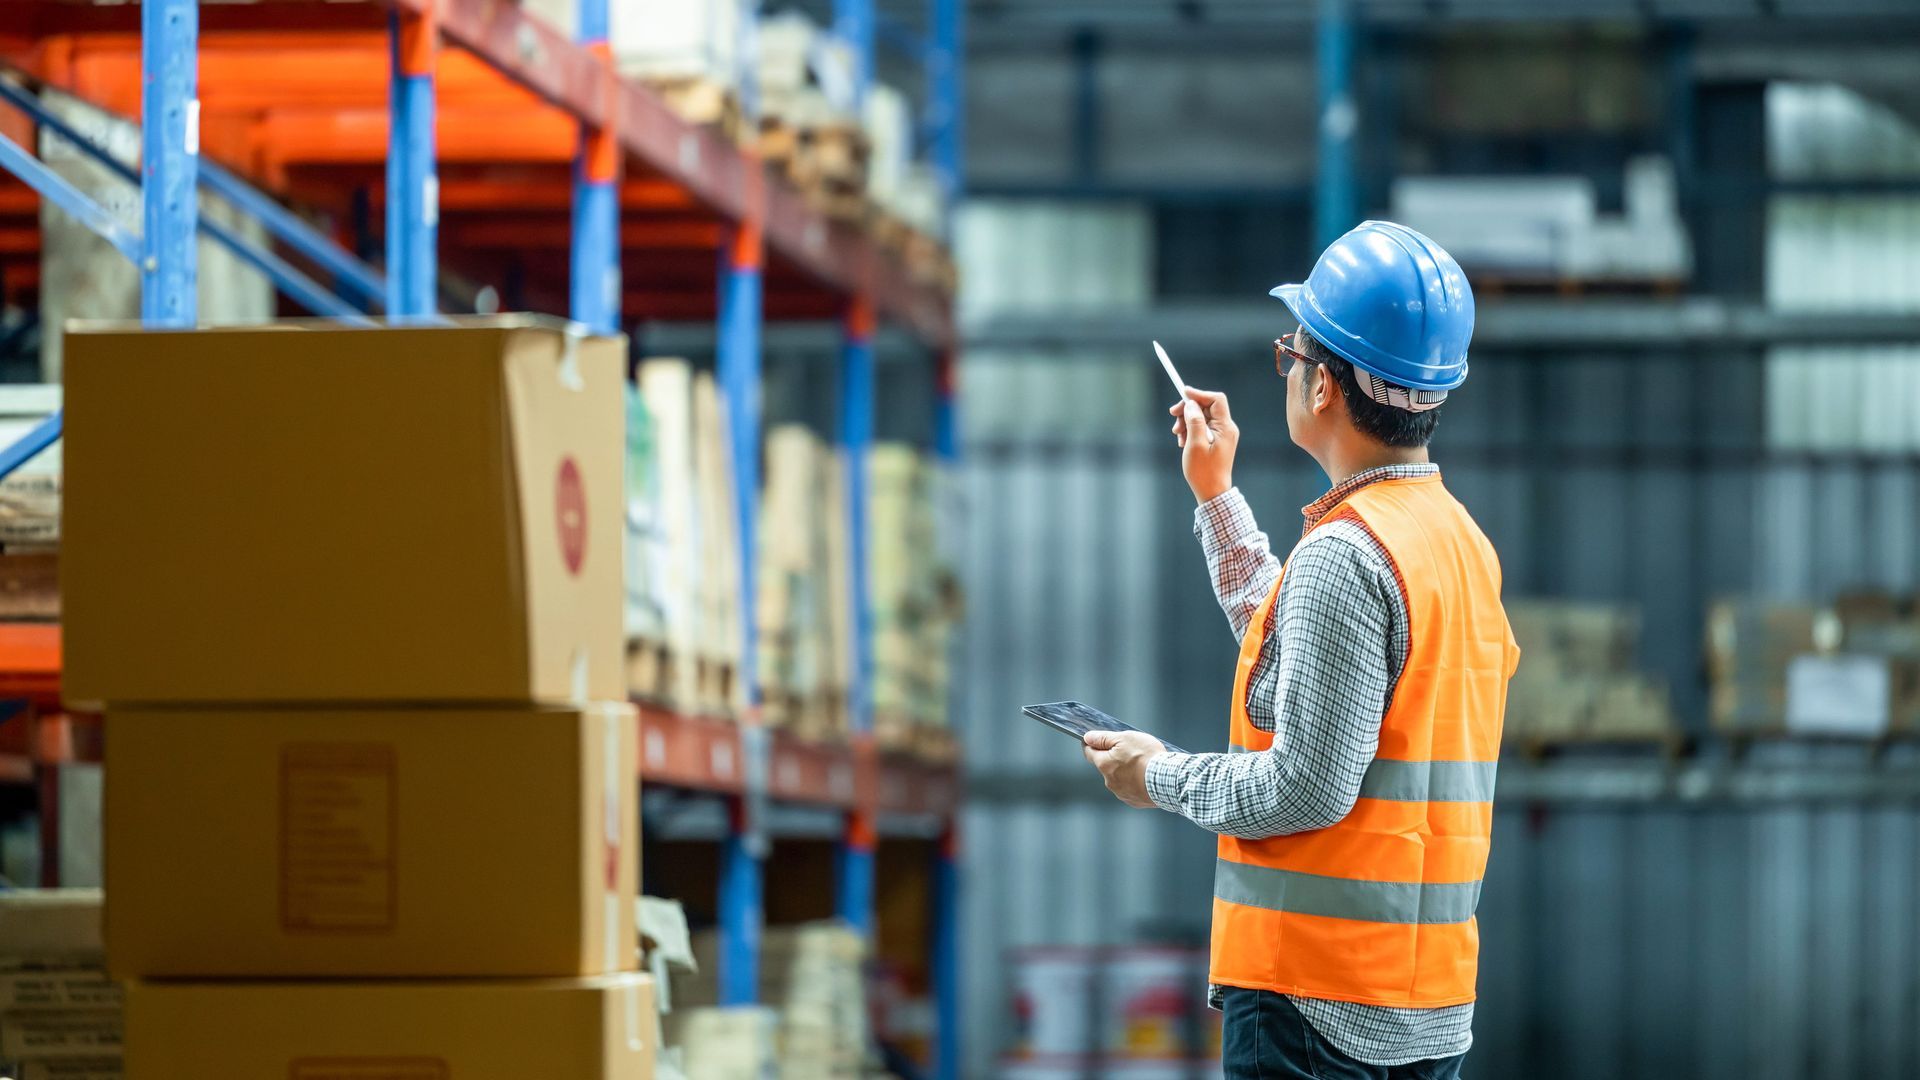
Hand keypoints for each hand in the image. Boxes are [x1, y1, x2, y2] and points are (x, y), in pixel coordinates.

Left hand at [1081, 729, 1166, 808]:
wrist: (1168, 780)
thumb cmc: (1147, 757)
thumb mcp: (1125, 738)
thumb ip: (1104, 738)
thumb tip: (1088, 738)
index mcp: (1104, 764)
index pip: (1089, 752)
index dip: (1091, 744)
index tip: (1094, 740)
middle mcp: (1109, 781)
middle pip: (1106, 766)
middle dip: (1113, 758)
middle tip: (1130, 751)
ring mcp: (1121, 793)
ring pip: (1118, 778)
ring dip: (1125, 771)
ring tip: (1143, 765)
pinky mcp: (1133, 801)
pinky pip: (1130, 789)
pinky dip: (1135, 783)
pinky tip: (1146, 777)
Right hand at [1169, 387, 1238, 503]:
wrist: (1212, 492)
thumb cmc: (1203, 472)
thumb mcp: (1195, 444)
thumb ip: (1194, 421)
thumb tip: (1191, 404)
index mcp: (1225, 428)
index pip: (1216, 399)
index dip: (1199, 394)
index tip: (1183, 394)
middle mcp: (1226, 429)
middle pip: (1207, 407)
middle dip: (1188, 410)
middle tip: (1173, 416)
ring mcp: (1222, 435)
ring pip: (1202, 417)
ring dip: (1187, 422)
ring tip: (1178, 436)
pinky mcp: (1216, 441)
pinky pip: (1202, 428)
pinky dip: (1190, 431)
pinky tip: (1183, 442)